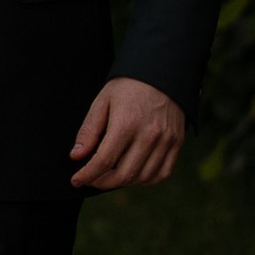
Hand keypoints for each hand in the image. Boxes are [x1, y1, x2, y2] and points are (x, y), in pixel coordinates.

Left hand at [69, 77, 185, 190]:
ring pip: (143, 178)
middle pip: (124, 174)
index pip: (104, 161)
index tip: (76, 180)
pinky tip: (134, 174)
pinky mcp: (177, 143)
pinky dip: (146, 180)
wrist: (161, 72)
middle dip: (103, 182)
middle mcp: (148, 135)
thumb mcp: (102, 102)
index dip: (87, 175)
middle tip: (92, 179)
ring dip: (124, 182)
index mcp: (126, 124)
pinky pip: (162, 174)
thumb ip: (89, 131)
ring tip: (111, 174)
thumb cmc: (128, 87)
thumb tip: (76, 156)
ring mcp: (166, 141)